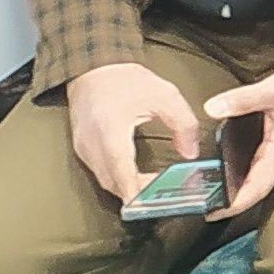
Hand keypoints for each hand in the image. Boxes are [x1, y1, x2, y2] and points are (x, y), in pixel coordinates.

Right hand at [64, 60, 202, 204]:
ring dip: (129, 188)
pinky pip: (101, 172)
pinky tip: (139, 177)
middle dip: (139, 194)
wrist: (93, 68)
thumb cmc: (127, 81)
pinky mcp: (83, 148)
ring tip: (157, 188)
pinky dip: (120, 179)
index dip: (138, 193)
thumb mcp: (165, 96)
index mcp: (109, 131)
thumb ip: (183, 124)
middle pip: (114, 184)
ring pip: (106, 181)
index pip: (122, 173)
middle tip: (166, 195)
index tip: (155, 205)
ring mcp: (83, 148)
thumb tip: (190, 153)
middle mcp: (91, 144)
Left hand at [201, 62, 273, 219]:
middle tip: (206, 208)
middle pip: (256, 189)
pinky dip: (243, 178)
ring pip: (258, 181)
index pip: (258, 186)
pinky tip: (228, 174)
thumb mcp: (273, 90)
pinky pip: (259, 170)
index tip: (218, 211)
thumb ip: (241, 100)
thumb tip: (213, 108)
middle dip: (232, 202)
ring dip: (237, 192)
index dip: (238, 202)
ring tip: (213, 196)